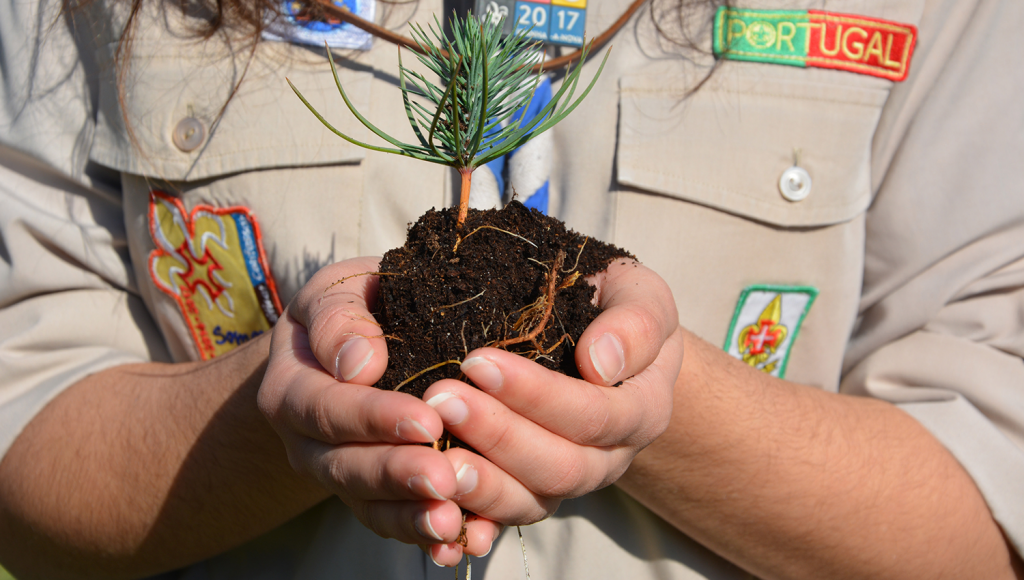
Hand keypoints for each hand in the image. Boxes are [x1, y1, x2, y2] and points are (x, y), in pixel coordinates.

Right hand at [257, 257, 500, 564]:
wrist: (354, 342)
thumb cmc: (353, 306)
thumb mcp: (334, 291)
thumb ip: (339, 318)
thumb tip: (359, 363)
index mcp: (292, 390)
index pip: (327, 410)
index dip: (374, 418)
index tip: (426, 421)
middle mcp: (308, 445)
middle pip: (347, 468)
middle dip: (397, 475)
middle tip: (444, 478)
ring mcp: (342, 477)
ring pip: (371, 507)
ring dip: (412, 517)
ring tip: (453, 521)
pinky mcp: (376, 498)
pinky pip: (397, 524)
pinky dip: (427, 537)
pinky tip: (464, 542)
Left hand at [421, 259, 681, 526]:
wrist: (605, 341)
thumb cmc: (616, 305)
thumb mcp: (639, 294)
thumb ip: (635, 324)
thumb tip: (600, 364)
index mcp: (642, 410)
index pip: (593, 414)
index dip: (536, 394)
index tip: (477, 361)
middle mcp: (610, 458)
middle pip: (561, 467)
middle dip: (498, 435)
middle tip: (442, 400)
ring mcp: (570, 482)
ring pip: (531, 502)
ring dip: (481, 482)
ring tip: (435, 458)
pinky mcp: (532, 494)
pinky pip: (503, 516)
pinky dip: (471, 515)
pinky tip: (435, 502)